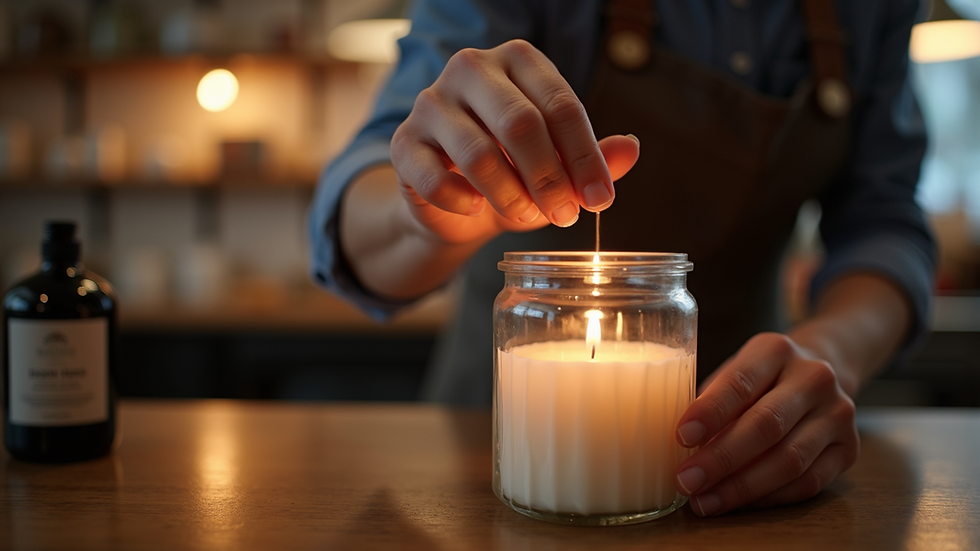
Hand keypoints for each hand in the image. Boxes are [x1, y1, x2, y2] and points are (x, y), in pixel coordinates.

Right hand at [390, 39, 638, 244]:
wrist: (452, 200)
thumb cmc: (512, 171)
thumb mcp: (559, 164)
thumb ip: (593, 156)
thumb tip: (631, 150)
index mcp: (518, 60)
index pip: (560, 103)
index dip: (585, 157)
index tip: (600, 201)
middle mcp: (471, 69)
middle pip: (521, 123)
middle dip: (550, 178)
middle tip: (565, 216)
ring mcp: (431, 102)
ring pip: (479, 154)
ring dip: (511, 196)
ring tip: (528, 219)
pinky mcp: (402, 142)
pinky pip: (434, 177)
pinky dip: (462, 202)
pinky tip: (476, 210)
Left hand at [673, 333, 859, 515]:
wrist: (817, 376)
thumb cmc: (758, 379)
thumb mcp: (734, 373)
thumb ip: (709, 401)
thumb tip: (670, 445)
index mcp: (776, 350)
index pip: (741, 382)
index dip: (710, 412)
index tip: (681, 437)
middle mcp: (814, 378)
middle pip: (766, 424)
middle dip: (721, 458)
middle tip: (686, 480)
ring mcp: (838, 414)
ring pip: (789, 460)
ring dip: (742, 487)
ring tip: (705, 501)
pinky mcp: (849, 449)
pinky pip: (807, 482)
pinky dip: (768, 498)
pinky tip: (736, 504)